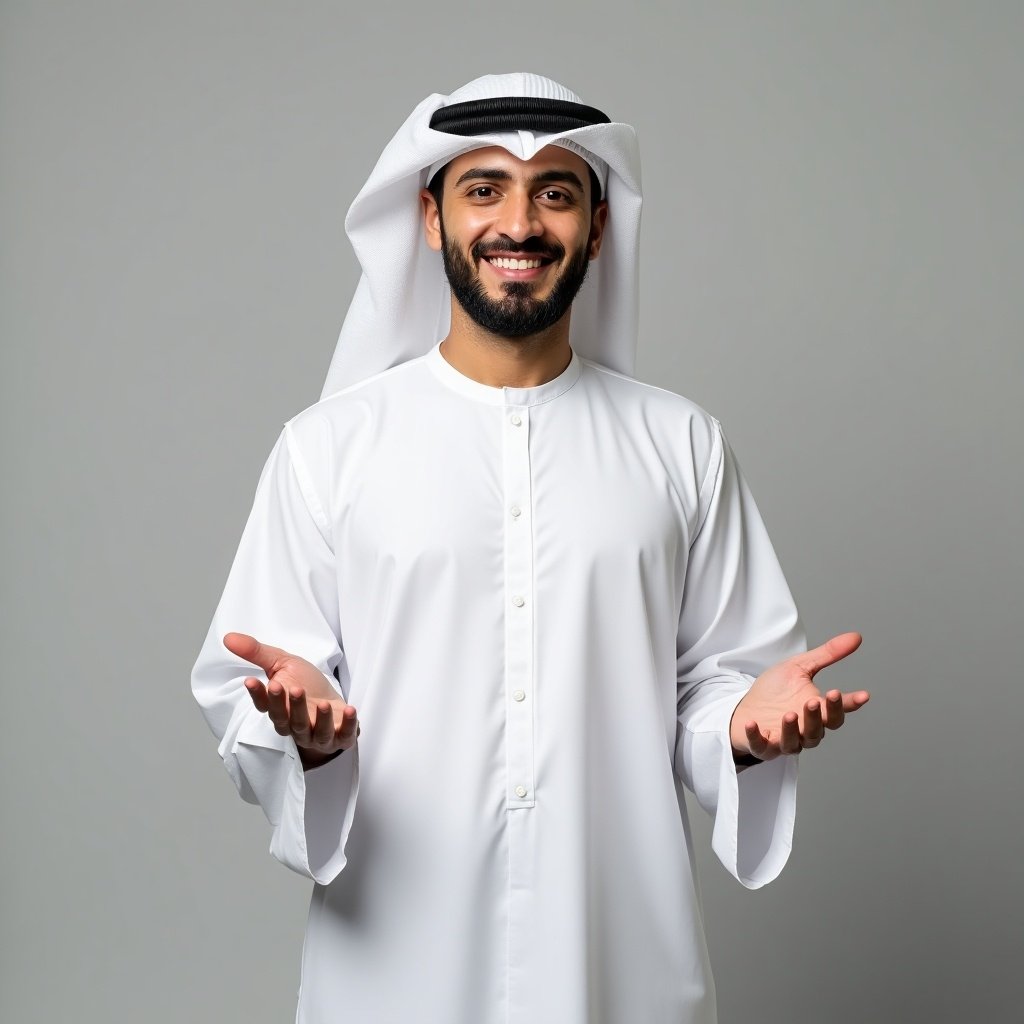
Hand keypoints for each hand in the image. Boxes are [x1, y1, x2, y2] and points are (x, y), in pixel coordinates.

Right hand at [223, 632, 359, 768]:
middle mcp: (295, 727)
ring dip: (318, 718)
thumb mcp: (283, 664)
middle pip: (287, 720)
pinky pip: (343, 736)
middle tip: (286, 687)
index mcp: (279, 710)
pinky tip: (350, 710)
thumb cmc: (307, 685)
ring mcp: (318, 735)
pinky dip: (348, 725)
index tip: (251, 680)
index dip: (258, 695)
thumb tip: (228, 637)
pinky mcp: (340, 738)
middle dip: (286, 705)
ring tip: (322, 704)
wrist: (334, 705)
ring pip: (313, 731)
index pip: (264, 706)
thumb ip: (258, 653)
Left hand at [729, 632, 869, 761]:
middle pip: (819, 730)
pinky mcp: (762, 746)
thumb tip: (856, 637)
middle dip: (817, 717)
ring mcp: (784, 740)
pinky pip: (761, 746)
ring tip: (790, 714)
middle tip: (814, 701)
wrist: (745, 707)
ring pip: (796, 742)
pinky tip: (752, 724)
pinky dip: (756, 737)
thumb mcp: (799, 667)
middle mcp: (804, 729)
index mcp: (816, 710)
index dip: (849, 704)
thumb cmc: (775, 690)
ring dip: (793, 729)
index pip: (837, 711)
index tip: (862, 695)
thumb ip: (826, 655)